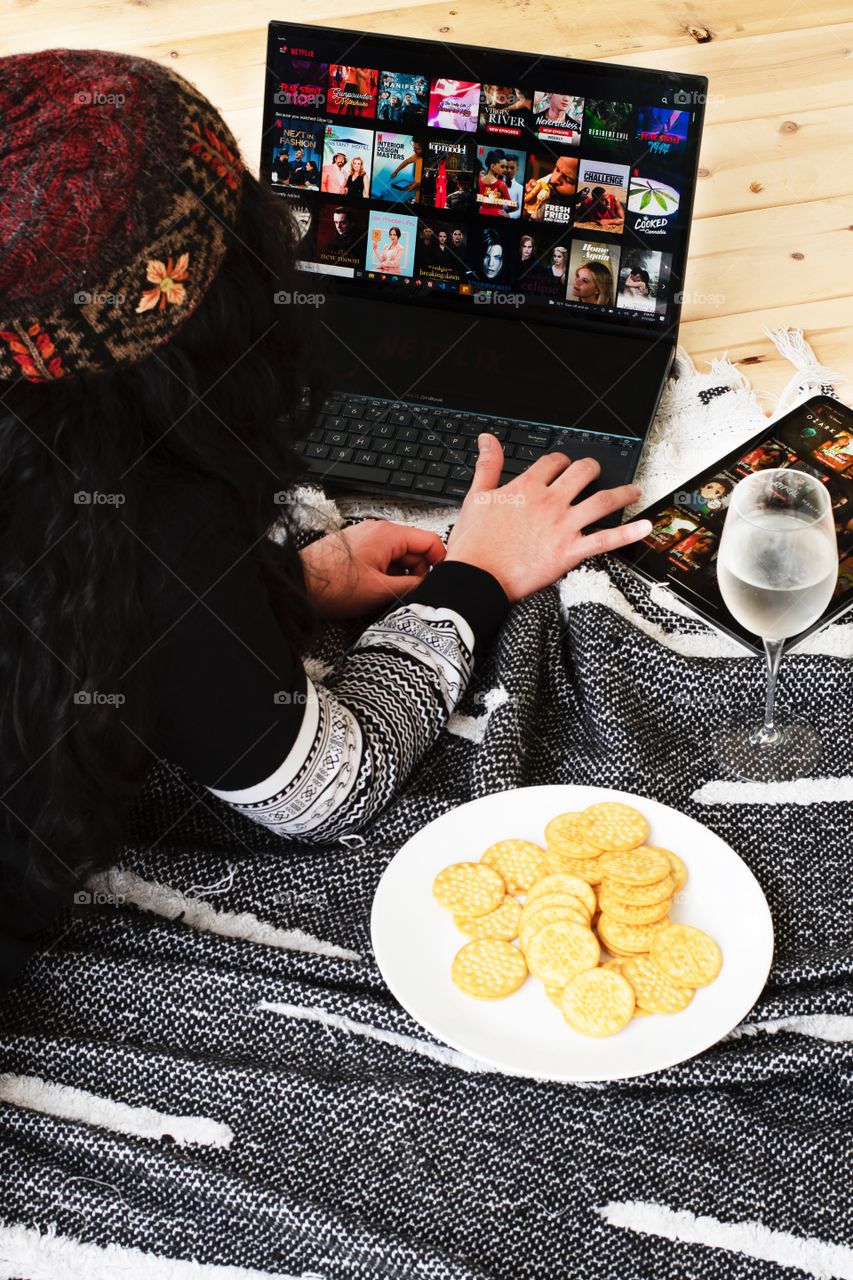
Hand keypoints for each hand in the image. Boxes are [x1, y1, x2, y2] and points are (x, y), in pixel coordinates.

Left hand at [299, 519, 445, 618]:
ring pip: (399, 558)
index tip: (441, 579)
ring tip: (388, 594)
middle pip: (415, 550)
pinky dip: (386, 575)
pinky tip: (376, 591)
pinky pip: (383, 561)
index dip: (440, 561)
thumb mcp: (380, 589)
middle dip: (417, 573)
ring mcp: (367, 539)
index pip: (430, 540)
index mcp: (388, 534)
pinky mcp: (358, 550)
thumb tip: (431, 587)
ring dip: (400, 576)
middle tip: (410, 593)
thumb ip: (412, 586)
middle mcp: (378, 531)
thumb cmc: (331, 584)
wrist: (299, 583)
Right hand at [444, 433, 652, 603]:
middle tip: (598, 472)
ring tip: (634, 491)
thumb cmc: (474, 542)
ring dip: (622, 493)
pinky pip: (605, 540)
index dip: (560, 461)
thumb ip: (488, 465)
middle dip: (593, 468)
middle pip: (582, 473)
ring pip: (601, 501)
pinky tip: (645, 527)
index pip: (553, 462)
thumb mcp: (476, 496)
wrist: (477, 577)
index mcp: (527, 487)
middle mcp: (549, 502)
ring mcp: (562, 526)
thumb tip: (488, 439)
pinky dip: (628, 534)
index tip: (562, 466)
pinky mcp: (569, 552)